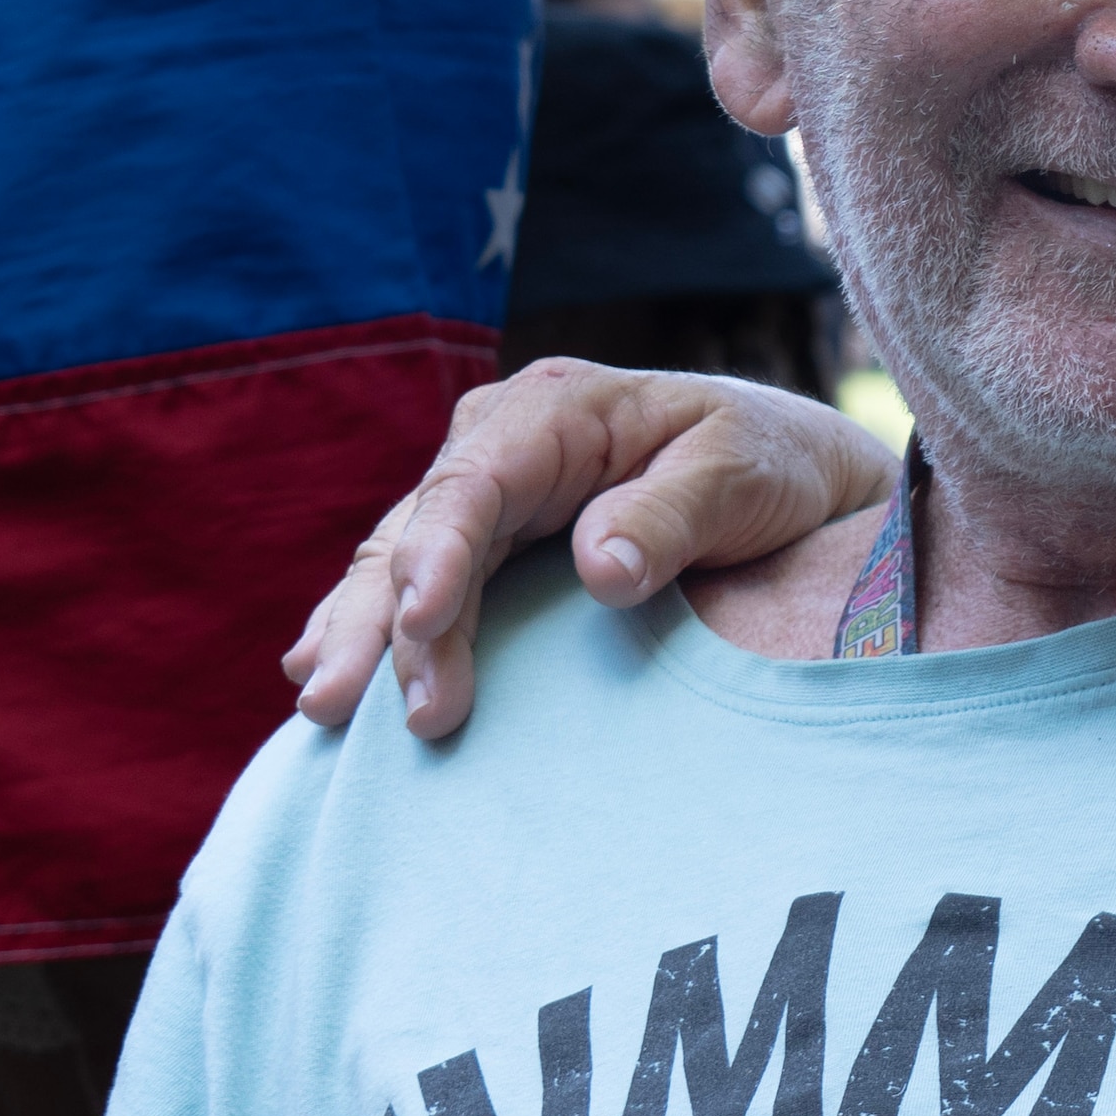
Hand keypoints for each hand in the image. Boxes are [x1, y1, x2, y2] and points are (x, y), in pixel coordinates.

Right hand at [286, 364, 896, 739]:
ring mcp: (489, 492)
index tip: (419, 625)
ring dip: (360, 632)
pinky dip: (371, 626)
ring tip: (322, 704)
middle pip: (422, 531)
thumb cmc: (767, 464)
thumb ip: (670, 516)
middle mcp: (502, 443)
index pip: (476, 485)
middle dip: (381, 619)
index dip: (439, 556)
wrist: (793, 473)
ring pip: (401, 561)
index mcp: (556, 411)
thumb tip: (601, 570)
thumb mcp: (738, 475)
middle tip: (345, 703)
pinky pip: (415, 581)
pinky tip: (322, 672)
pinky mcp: (489, 540)